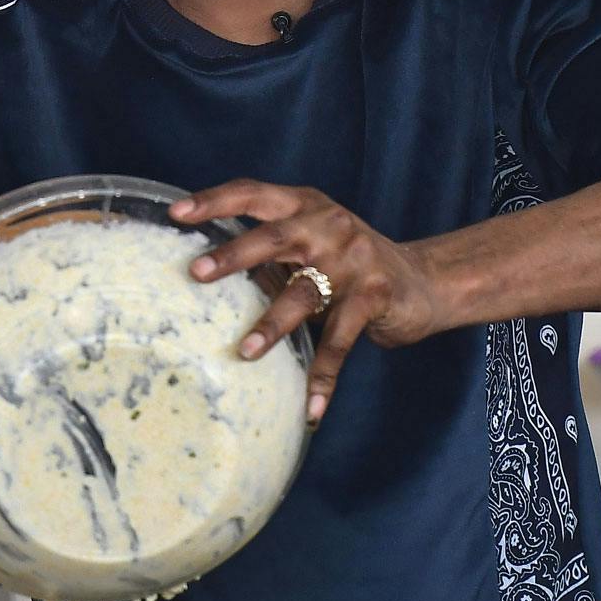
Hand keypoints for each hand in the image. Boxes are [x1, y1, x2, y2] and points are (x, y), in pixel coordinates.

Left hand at [172, 180, 446, 425]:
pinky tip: (311, 407)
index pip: (253, 193)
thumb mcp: (310, 242)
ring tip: (245, 352)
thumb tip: (199, 273)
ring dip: (272, 323)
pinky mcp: (375, 295)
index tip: (176, 212)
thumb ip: (269, 249)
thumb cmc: (347, 263)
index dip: (215, 200)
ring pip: (305, 292)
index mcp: (304, 205)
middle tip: (196, 272)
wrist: (424, 281)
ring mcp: (354, 259)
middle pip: (275, 236)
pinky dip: (324, 376)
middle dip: (234, 254)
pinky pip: (341, 340)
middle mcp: (328, 224)